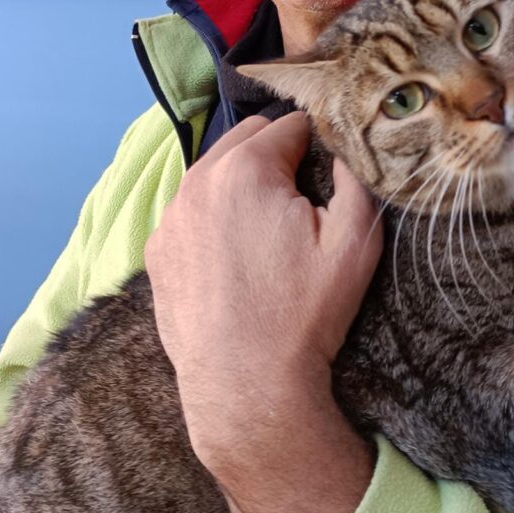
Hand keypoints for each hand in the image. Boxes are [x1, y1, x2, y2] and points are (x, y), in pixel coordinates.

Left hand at [145, 112, 382, 470]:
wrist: (247, 388)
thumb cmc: (305, 312)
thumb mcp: (355, 240)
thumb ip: (356, 175)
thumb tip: (345, 146)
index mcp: (245, 169)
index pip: (291, 124)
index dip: (317, 144)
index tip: (327, 177)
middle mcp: (197, 182)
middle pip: (247, 138)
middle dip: (277, 156)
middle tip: (300, 202)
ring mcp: (170, 217)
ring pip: (215, 172)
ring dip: (243, 182)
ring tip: (268, 228)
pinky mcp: (157, 251)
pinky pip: (191, 209)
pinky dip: (214, 215)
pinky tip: (236, 254)